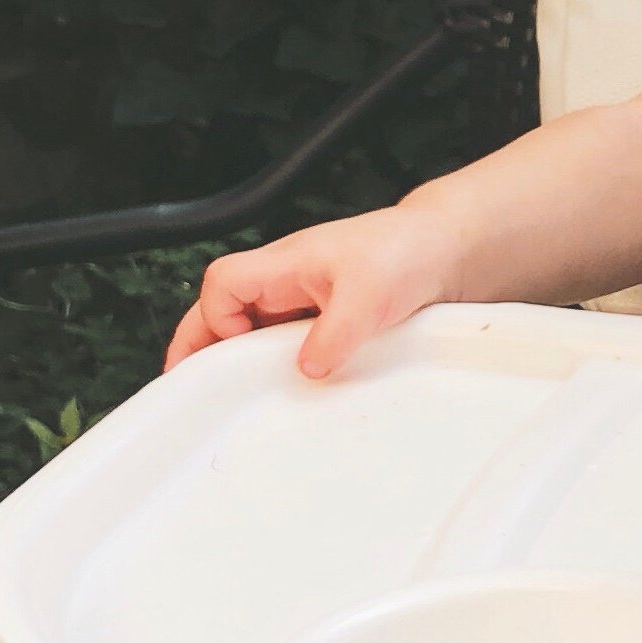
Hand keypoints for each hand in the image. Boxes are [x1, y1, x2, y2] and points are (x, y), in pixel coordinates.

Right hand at [165, 205, 454, 380]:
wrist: (446, 249)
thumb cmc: (406, 252)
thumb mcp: (369, 295)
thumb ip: (335, 333)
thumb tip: (306, 368)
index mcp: (285, 262)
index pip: (223, 284)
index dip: (217, 319)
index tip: (236, 353)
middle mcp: (287, 278)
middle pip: (225, 307)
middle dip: (205, 345)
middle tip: (195, 388)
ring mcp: (304, 296)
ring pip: (254, 325)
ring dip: (243, 355)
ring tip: (235, 394)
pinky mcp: (325, 315)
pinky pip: (287, 338)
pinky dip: (279, 360)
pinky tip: (288, 384)